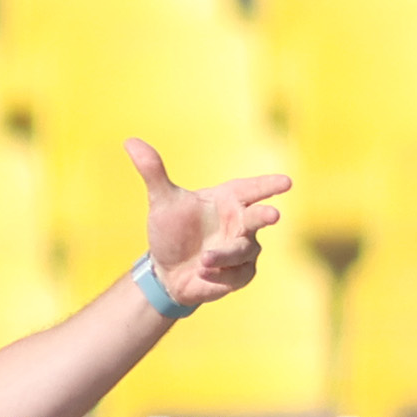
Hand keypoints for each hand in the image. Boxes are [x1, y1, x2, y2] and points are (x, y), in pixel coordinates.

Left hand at [127, 138, 288, 307]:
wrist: (166, 271)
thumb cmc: (170, 230)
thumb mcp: (162, 201)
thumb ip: (153, 172)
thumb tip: (130, 142)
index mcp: (228, 199)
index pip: (252, 189)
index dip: (269, 185)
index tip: (286, 182)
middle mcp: (240, 222)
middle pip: (259, 217)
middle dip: (265, 216)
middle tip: (272, 214)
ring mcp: (243, 249)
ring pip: (245, 250)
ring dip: (225, 255)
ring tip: (202, 259)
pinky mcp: (240, 274)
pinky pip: (238, 274)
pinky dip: (220, 275)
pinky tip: (201, 273)